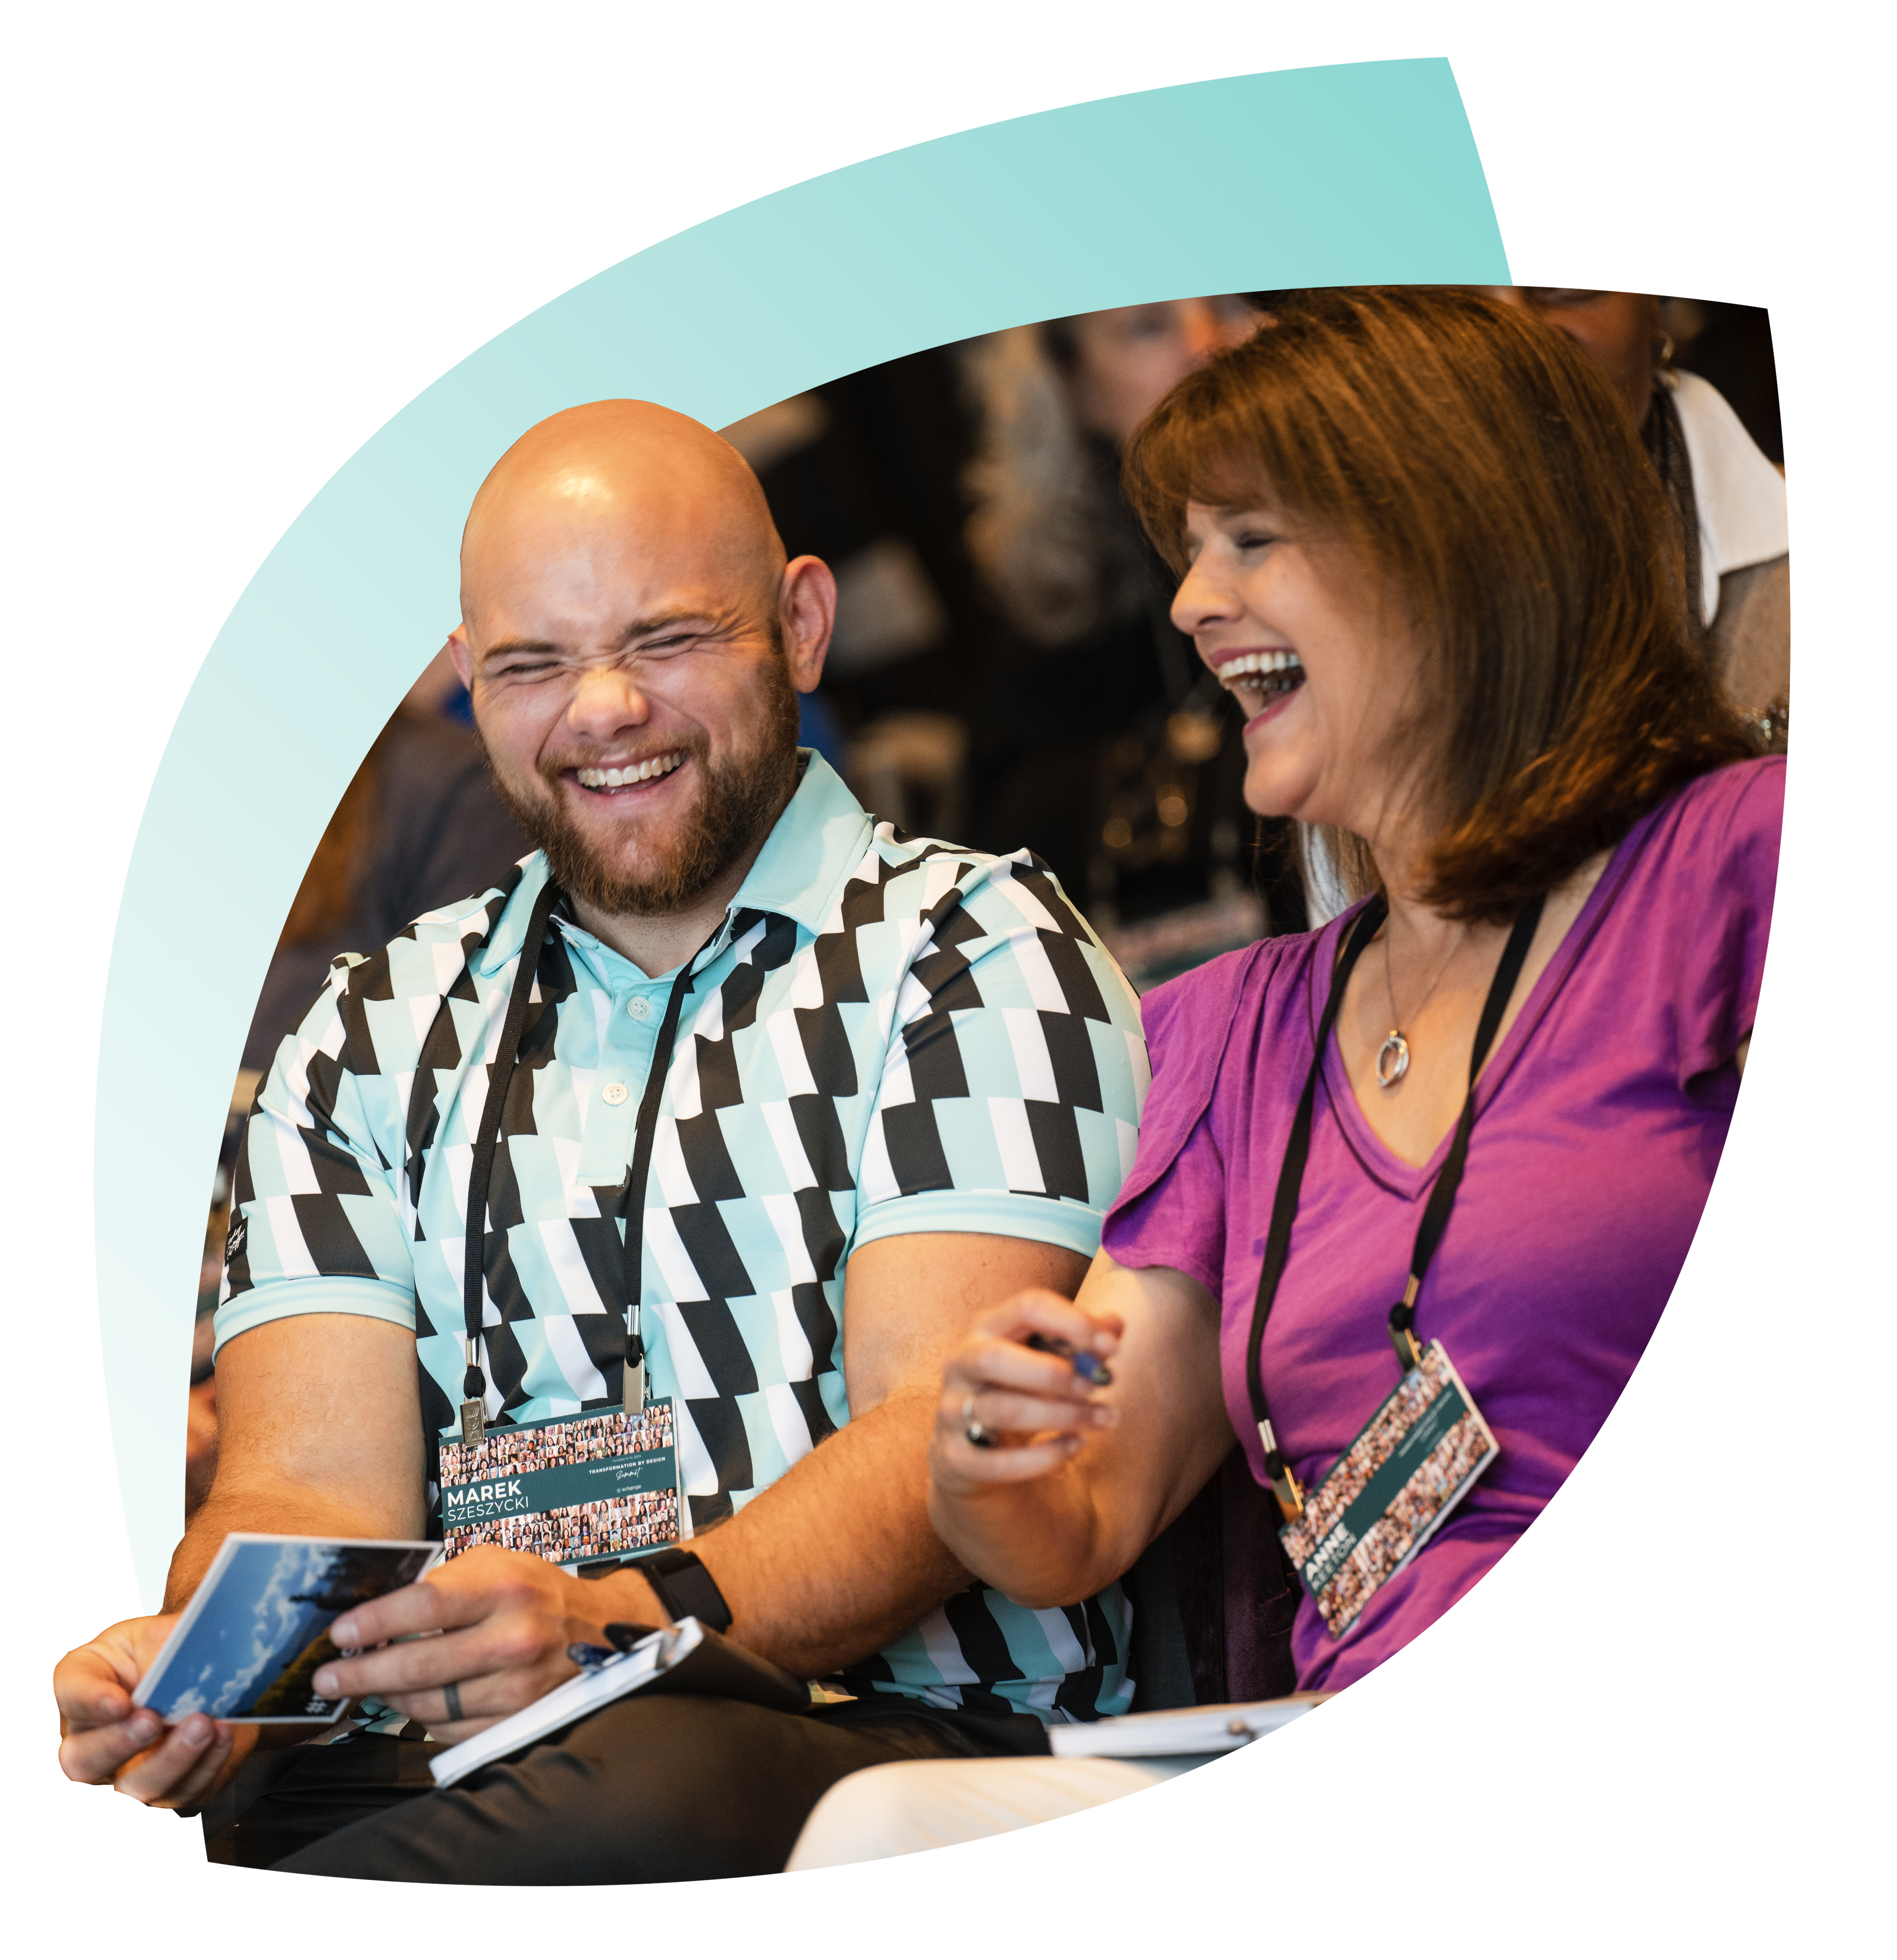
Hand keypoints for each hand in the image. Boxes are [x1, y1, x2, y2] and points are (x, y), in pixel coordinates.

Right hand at [55, 1615, 255, 1808]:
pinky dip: (207, 1765)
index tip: (118, 1700)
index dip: (89, 1700)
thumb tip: (196, 1647)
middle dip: (119, 1743)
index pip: (71, 1691)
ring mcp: (130, 1770)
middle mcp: (95, 1738)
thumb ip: (168, 1641)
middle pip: (84, 1760)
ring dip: (173, 1758)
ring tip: (203, 1726)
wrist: (209, 1673)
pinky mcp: (172, 1787)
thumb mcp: (163, 1630)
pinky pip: (183, 1792)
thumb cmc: (171, 1650)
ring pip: (137, 1785)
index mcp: (87, 1684)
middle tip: (152, 1720)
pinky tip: (222, 1736)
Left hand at [309, 1547, 612, 1740]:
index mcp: (504, 1588)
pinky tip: (413, 1701)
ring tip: (369, 1686)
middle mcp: (513, 1638)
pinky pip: (450, 1730)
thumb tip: (376, 1616)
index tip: (340, 1633)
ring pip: (428, 1705)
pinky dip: (423, 1719)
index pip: (424, 1606)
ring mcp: (517, 1686)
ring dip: (388, 1697)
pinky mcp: (517, 1720)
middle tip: (328, 1678)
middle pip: (418, 1666)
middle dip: (360, 1673)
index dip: (374, 1623)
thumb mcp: (494, 1564)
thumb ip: (441, 1584)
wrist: (596, 1629)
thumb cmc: (534, 1592)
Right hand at [932, 1288, 1122, 1497]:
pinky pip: (1000, 1462)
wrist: (972, 1449)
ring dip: (1064, 1415)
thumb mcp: (1046, 1356)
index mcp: (986, 1327)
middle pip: (996, 1358)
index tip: (1111, 1346)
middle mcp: (961, 1363)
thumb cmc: (1019, 1388)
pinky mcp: (956, 1457)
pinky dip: (1046, 1456)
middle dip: (1054, 1373)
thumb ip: (1080, 1339)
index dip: (1072, 1323)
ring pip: (1005, 1411)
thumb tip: (1115, 1326)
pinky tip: (1078, 1445)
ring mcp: (952, 1411)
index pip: (1026, 1307)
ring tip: (1105, 1418)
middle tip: (1099, 1385)